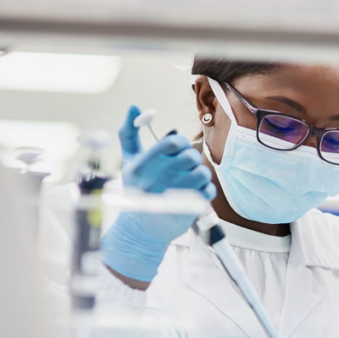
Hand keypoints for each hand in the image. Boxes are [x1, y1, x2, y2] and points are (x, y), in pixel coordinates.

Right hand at [101, 106, 215, 281]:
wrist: (141, 230)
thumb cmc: (136, 190)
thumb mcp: (129, 162)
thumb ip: (130, 133)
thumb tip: (134, 107)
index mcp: (142, 166)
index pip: (173, 142)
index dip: (180, 143)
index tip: (178, 149)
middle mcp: (158, 180)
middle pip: (191, 156)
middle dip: (191, 158)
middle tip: (184, 166)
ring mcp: (174, 196)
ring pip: (203, 172)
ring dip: (200, 173)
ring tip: (189, 179)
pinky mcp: (188, 211)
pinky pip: (209, 189)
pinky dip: (205, 189)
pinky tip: (193, 193)